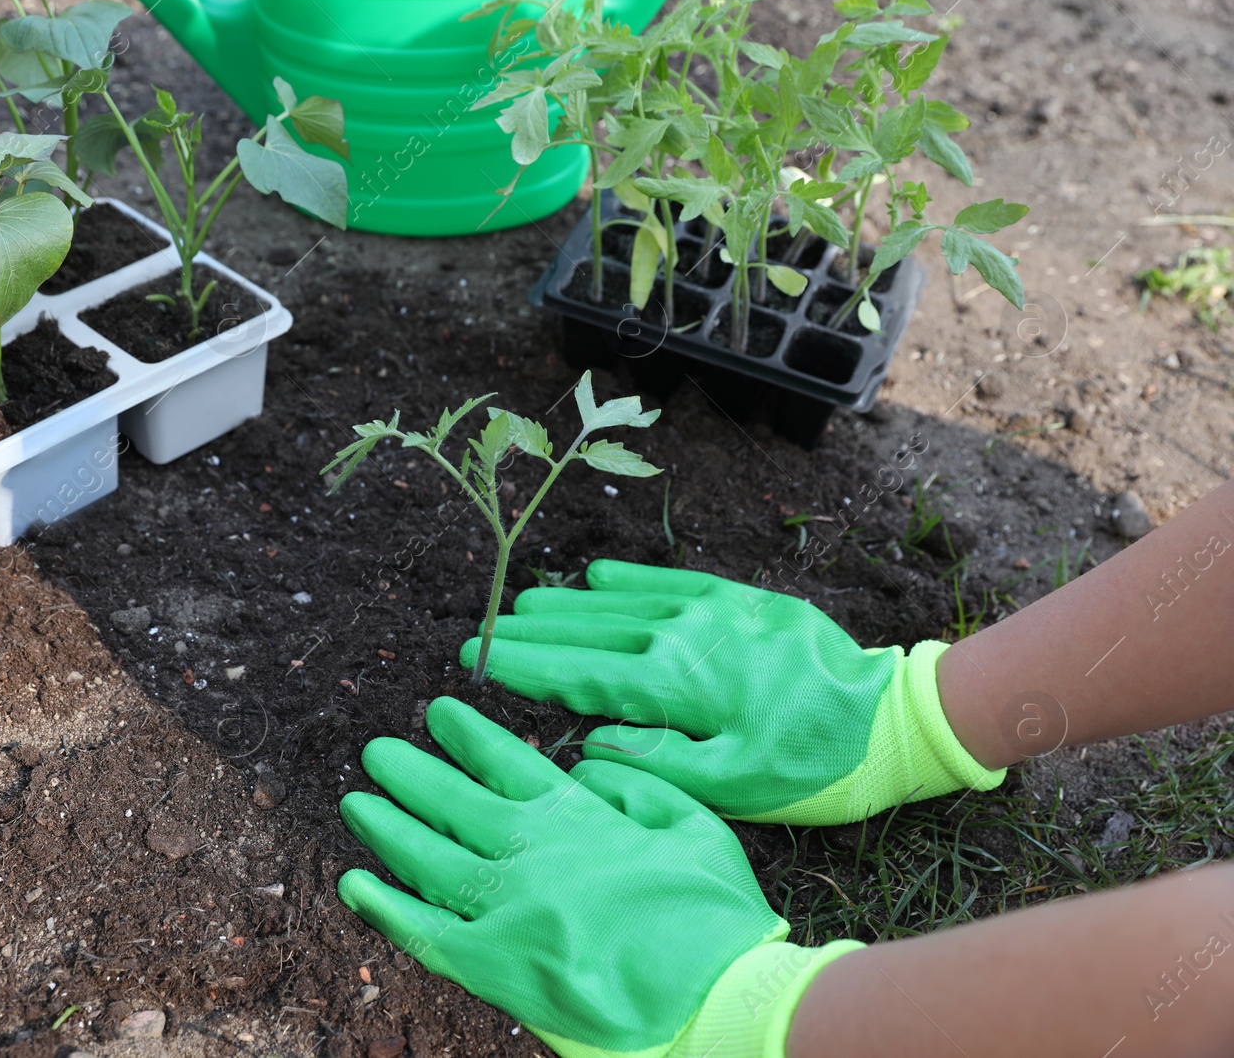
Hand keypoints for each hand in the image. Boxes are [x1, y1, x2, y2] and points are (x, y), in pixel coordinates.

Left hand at [337, 697, 858, 1057]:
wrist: (720, 998)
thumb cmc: (716, 914)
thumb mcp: (691, 822)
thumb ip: (631, 784)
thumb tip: (582, 769)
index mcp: (578, 818)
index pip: (507, 762)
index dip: (468, 736)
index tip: (440, 714)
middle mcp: (532, 855)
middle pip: (453, 804)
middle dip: (411, 774)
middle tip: (377, 751)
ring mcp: (509, 911)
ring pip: (429, 859)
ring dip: (388, 828)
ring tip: (357, 801)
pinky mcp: (496, 967)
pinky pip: (426, 934)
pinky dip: (386, 909)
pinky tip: (353, 885)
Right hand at [458, 560, 1003, 823]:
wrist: (888, 716)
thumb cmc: (809, 765)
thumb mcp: (731, 786)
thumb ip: (653, 762)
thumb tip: (592, 739)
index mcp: (671, 685)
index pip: (576, 674)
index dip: (522, 666)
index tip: (478, 660)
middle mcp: (679, 636)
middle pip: (587, 632)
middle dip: (530, 634)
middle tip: (482, 633)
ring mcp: (707, 610)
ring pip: (618, 605)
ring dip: (566, 607)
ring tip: (521, 608)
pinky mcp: (737, 598)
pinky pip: (666, 583)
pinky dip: (626, 582)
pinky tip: (594, 580)